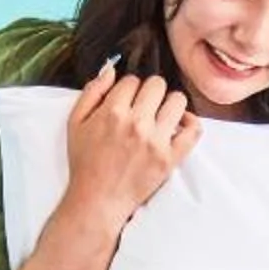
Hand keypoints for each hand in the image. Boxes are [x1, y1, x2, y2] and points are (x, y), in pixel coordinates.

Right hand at [64, 67, 201, 228]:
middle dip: (150, 92)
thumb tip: (111, 68)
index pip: (132, 80)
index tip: (126, 101)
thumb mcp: (75, 123)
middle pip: (157, 84)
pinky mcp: (170, 158)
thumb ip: (92, 91)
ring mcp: (155, 141)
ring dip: (170, 103)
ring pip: (178, 100)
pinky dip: (190, 122)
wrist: (97, 200)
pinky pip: (193, 130)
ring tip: (161, 114)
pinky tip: (179, 124)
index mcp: (112, 111)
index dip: (129, 89)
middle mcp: (136, 123)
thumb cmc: (85, 162)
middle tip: (144, 107)